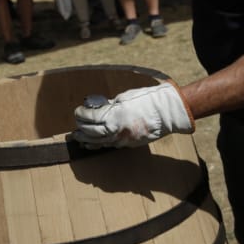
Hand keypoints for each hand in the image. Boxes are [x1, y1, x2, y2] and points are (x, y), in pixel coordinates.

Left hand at [72, 82, 193, 148]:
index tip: (78, 111)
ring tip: (78, 137)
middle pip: (91, 132)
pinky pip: (109, 146)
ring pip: (98, 142)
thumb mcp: (124, 98)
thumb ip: (109, 105)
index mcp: (114, 115)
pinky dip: (98, 144)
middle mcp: (116, 130)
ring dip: (86, 140)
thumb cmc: (147, 100)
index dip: (81, 114)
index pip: (91, 117)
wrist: (167, 113)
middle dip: (81, 128)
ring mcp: (122, 139)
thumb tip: (98, 109)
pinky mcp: (128, 144)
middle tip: (76, 125)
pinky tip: (91, 144)